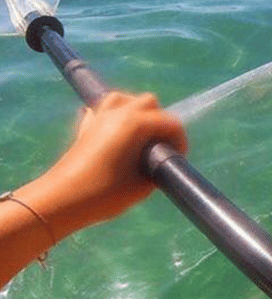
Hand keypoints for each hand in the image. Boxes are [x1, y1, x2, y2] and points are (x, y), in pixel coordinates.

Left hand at [40, 91, 187, 233]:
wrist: (63, 200)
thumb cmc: (106, 194)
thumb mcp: (143, 185)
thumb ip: (158, 166)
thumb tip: (160, 160)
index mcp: (136, 123)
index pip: (171, 122)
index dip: (180, 140)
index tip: (178, 158)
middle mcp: (119, 112)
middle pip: (149, 102)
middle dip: (161, 121)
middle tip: (160, 146)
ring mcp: (99, 116)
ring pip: (125, 98)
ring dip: (138, 111)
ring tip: (141, 134)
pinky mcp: (85, 125)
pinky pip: (103, 108)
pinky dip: (114, 116)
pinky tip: (116, 133)